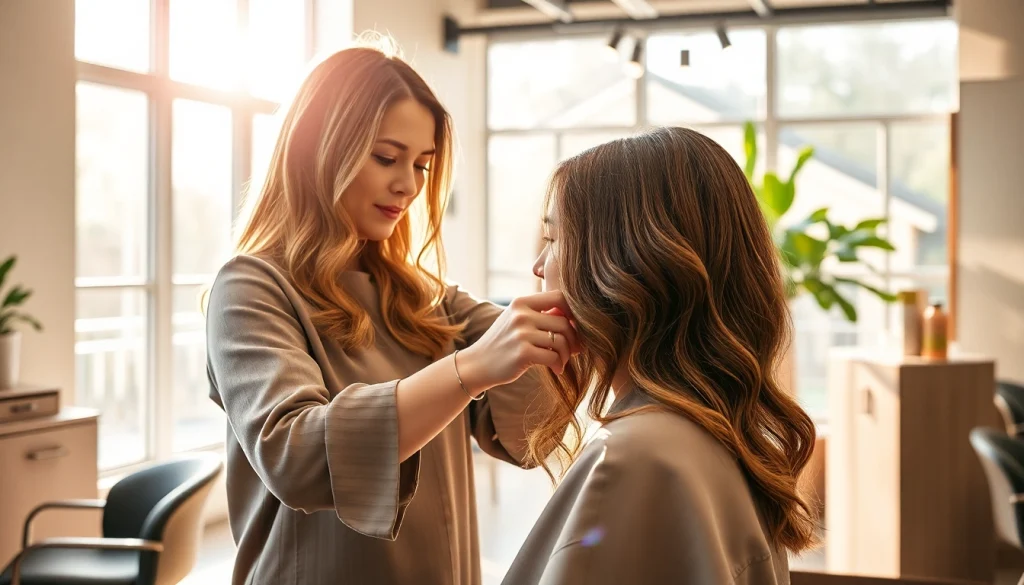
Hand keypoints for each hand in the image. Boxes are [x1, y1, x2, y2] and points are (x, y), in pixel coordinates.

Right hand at [458, 291, 580, 391]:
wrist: (477, 364)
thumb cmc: (503, 343)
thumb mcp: (518, 321)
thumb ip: (542, 315)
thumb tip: (576, 318)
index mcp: (521, 302)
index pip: (559, 297)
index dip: (573, 311)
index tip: (574, 327)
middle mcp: (521, 314)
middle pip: (564, 322)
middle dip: (573, 339)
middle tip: (574, 351)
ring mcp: (521, 333)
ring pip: (561, 341)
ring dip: (567, 354)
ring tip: (561, 361)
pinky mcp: (523, 353)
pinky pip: (554, 356)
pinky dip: (559, 365)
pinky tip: (556, 369)